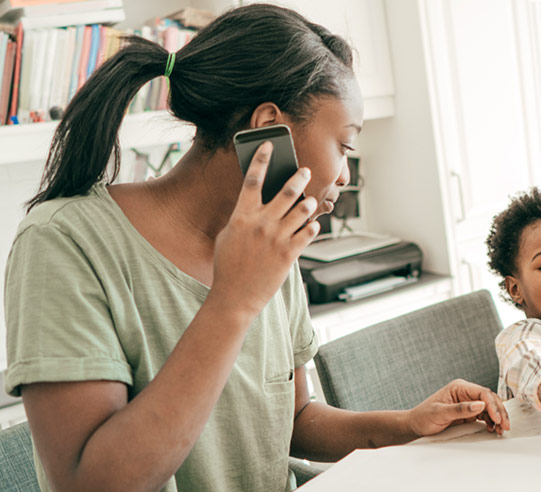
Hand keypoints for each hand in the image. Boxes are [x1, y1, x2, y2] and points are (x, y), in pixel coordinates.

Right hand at [208, 142, 321, 317]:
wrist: (235, 296)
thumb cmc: (228, 266)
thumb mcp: (227, 235)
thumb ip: (242, 217)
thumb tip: (255, 203)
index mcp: (241, 217)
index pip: (252, 180)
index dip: (261, 159)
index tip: (268, 146)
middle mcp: (261, 224)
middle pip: (285, 191)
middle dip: (298, 177)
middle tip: (305, 170)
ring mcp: (277, 238)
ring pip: (302, 210)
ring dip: (309, 202)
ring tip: (310, 200)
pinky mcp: (289, 254)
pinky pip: (308, 233)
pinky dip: (312, 226)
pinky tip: (313, 225)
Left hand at [405, 379, 510, 436]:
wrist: (415, 426)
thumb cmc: (423, 417)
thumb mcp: (440, 413)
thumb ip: (460, 409)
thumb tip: (480, 404)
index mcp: (459, 387)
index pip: (483, 393)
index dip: (492, 405)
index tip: (497, 419)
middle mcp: (465, 392)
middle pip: (489, 399)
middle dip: (499, 412)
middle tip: (505, 426)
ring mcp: (468, 402)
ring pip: (489, 407)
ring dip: (497, 418)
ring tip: (500, 430)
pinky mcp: (468, 413)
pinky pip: (484, 415)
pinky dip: (491, 422)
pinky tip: (492, 429)